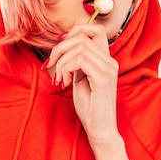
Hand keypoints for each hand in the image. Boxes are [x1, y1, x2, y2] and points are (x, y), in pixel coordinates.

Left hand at [47, 24, 119, 148]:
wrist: (100, 129)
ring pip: (78, 47)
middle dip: (60, 49)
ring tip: (59, 79)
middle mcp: (110, 61)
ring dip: (61, 61)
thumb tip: (64, 46)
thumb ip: (76, 62)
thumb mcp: (80, 79)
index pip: (96, 30)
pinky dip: (66, 68)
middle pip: (81, 36)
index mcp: (106, 60)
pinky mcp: (103, 78)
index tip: (61, 46)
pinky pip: (79, 60)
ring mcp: (108, 69)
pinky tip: (64, 83)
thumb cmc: (89, 108)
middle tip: (51, 66)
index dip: (76, 30)